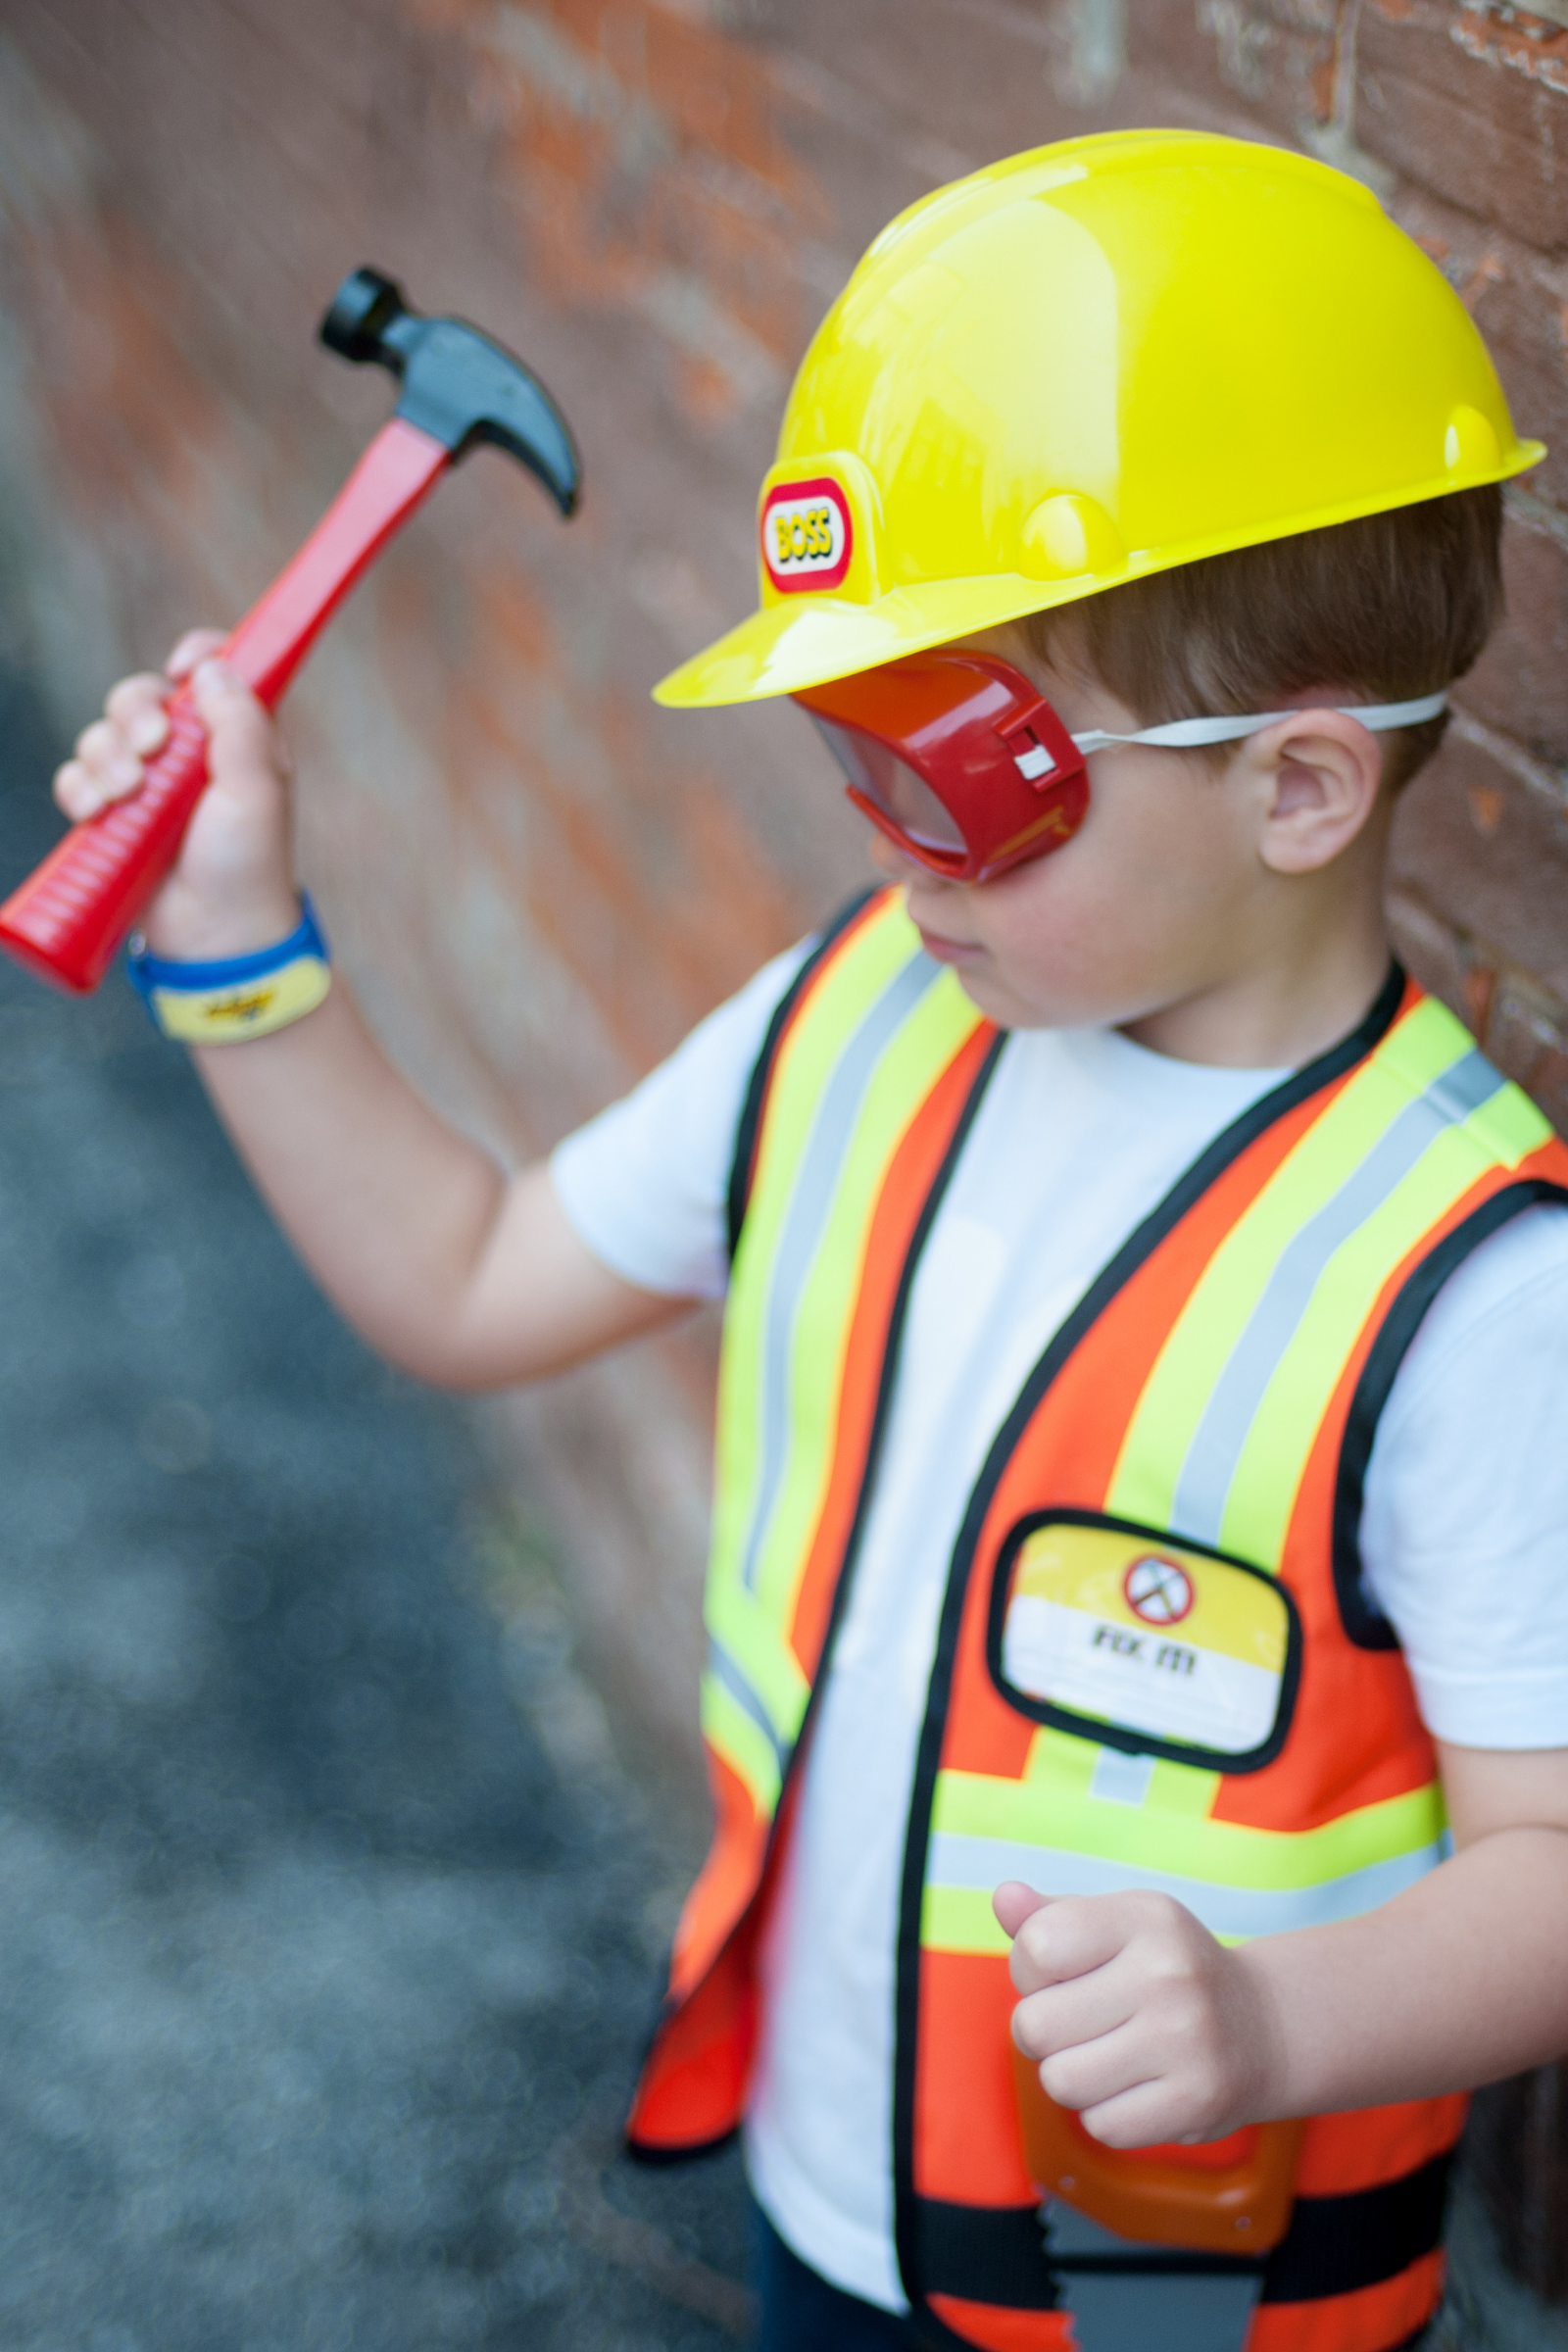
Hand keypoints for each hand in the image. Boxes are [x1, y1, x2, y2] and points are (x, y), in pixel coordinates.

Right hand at [52, 629, 301, 959]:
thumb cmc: (248, 865)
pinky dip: (80, 789)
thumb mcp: (258, 789)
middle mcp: (191, 752)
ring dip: (106, 756)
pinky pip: (77, 778)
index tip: (181, 669)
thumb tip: (211, 668)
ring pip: (103, 734)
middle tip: (153, 750)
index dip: (197, 656)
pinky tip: (98, 814)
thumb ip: (240, 724)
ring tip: (128, 797)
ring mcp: (150, 783)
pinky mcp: (115, 814)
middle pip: (142, 694)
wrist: (214, 936)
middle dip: (135, 714)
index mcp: (238, 736)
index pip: (215, 670)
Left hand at [994, 1880, 1278, 2149]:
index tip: (1062, 1976)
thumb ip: (1051, 1915)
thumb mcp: (1117, 1925)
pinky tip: (1136, 2087)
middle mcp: (1168, 1974)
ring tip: (1105, 2056)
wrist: (1261, 2028)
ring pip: (1061, 2082)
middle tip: (1079, 2025)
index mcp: (1143, 1917)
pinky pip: (1101, 2126)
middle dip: (1041, 2032)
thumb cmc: (1165, 1970)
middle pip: (1036, 2025)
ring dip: (1071, 2076)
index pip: (1036, 1947)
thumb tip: (1004, 1898)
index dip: (1030, 1970)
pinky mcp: (1196, 2103)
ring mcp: (1187, 2041)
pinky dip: (1106, 2113)